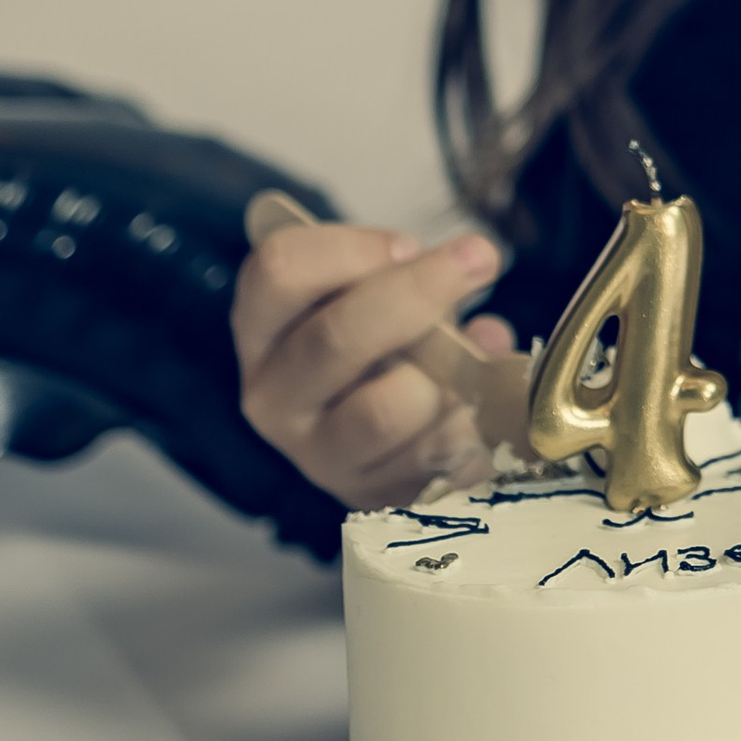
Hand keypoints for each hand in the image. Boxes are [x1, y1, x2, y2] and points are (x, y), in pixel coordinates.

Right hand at [233, 215, 516, 509]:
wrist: (383, 437)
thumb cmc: (380, 343)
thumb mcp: (374, 294)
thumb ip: (406, 277)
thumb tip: (473, 280)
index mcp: (261, 328)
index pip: (278, 271)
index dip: (351, 249)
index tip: (407, 244)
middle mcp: (273, 397)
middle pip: (336, 337)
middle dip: (419, 290)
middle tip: (479, 259)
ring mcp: (318, 455)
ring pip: (385, 408)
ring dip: (443, 375)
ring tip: (468, 362)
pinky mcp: (368, 496)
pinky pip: (430, 455)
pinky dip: (467, 424)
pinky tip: (476, 408)